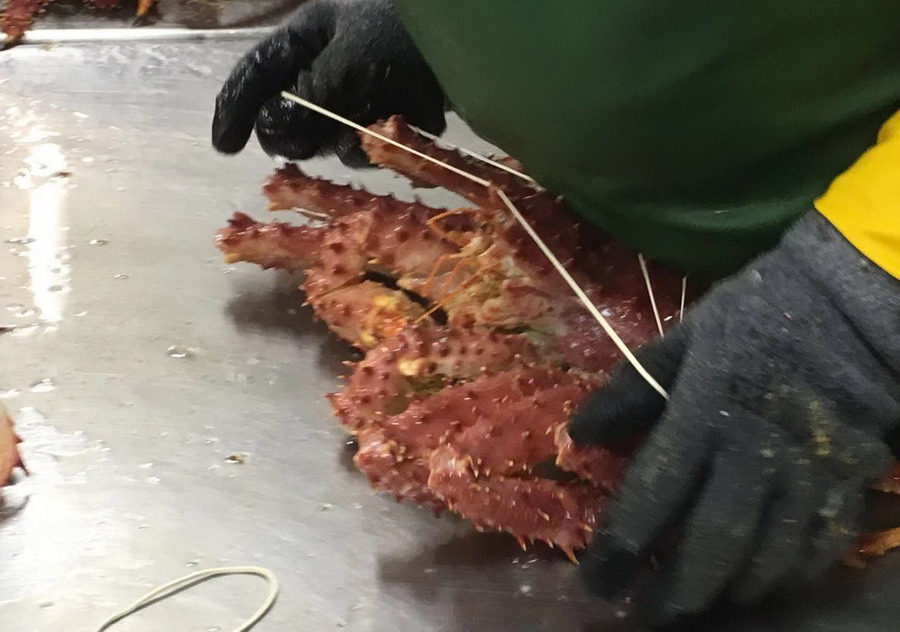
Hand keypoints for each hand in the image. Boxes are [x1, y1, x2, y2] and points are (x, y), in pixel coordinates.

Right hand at [212, 0, 445, 165]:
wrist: (476, 37)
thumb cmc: (403, 38)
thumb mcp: (346, 64)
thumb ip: (306, 101)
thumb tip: (274, 137)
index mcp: (309, 37)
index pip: (257, 74)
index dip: (238, 110)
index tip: (225, 149)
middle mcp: (333, 64)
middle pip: (296, 115)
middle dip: (304, 133)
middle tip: (320, 138)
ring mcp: (365, 89)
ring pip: (334, 135)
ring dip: (347, 142)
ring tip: (373, 125)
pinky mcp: (395, 110)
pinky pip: (371, 142)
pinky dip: (378, 143)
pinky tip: (399, 130)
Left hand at [569, 212, 899, 625]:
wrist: (849, 305)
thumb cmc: (753, 318)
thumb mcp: (682, 339)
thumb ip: (629, 390)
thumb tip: (576, 435)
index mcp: (704, 414)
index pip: (653, 495)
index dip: (622, 546)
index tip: (598, 580)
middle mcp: (754, 453)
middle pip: (713, 541)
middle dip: (677, 587)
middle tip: (648, 612)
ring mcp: (806, 472)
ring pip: (768, 555)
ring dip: (730, 589)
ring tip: (698, 604)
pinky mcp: (848, 479)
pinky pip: (819, 545)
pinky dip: (789, 575)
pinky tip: (764, 586)